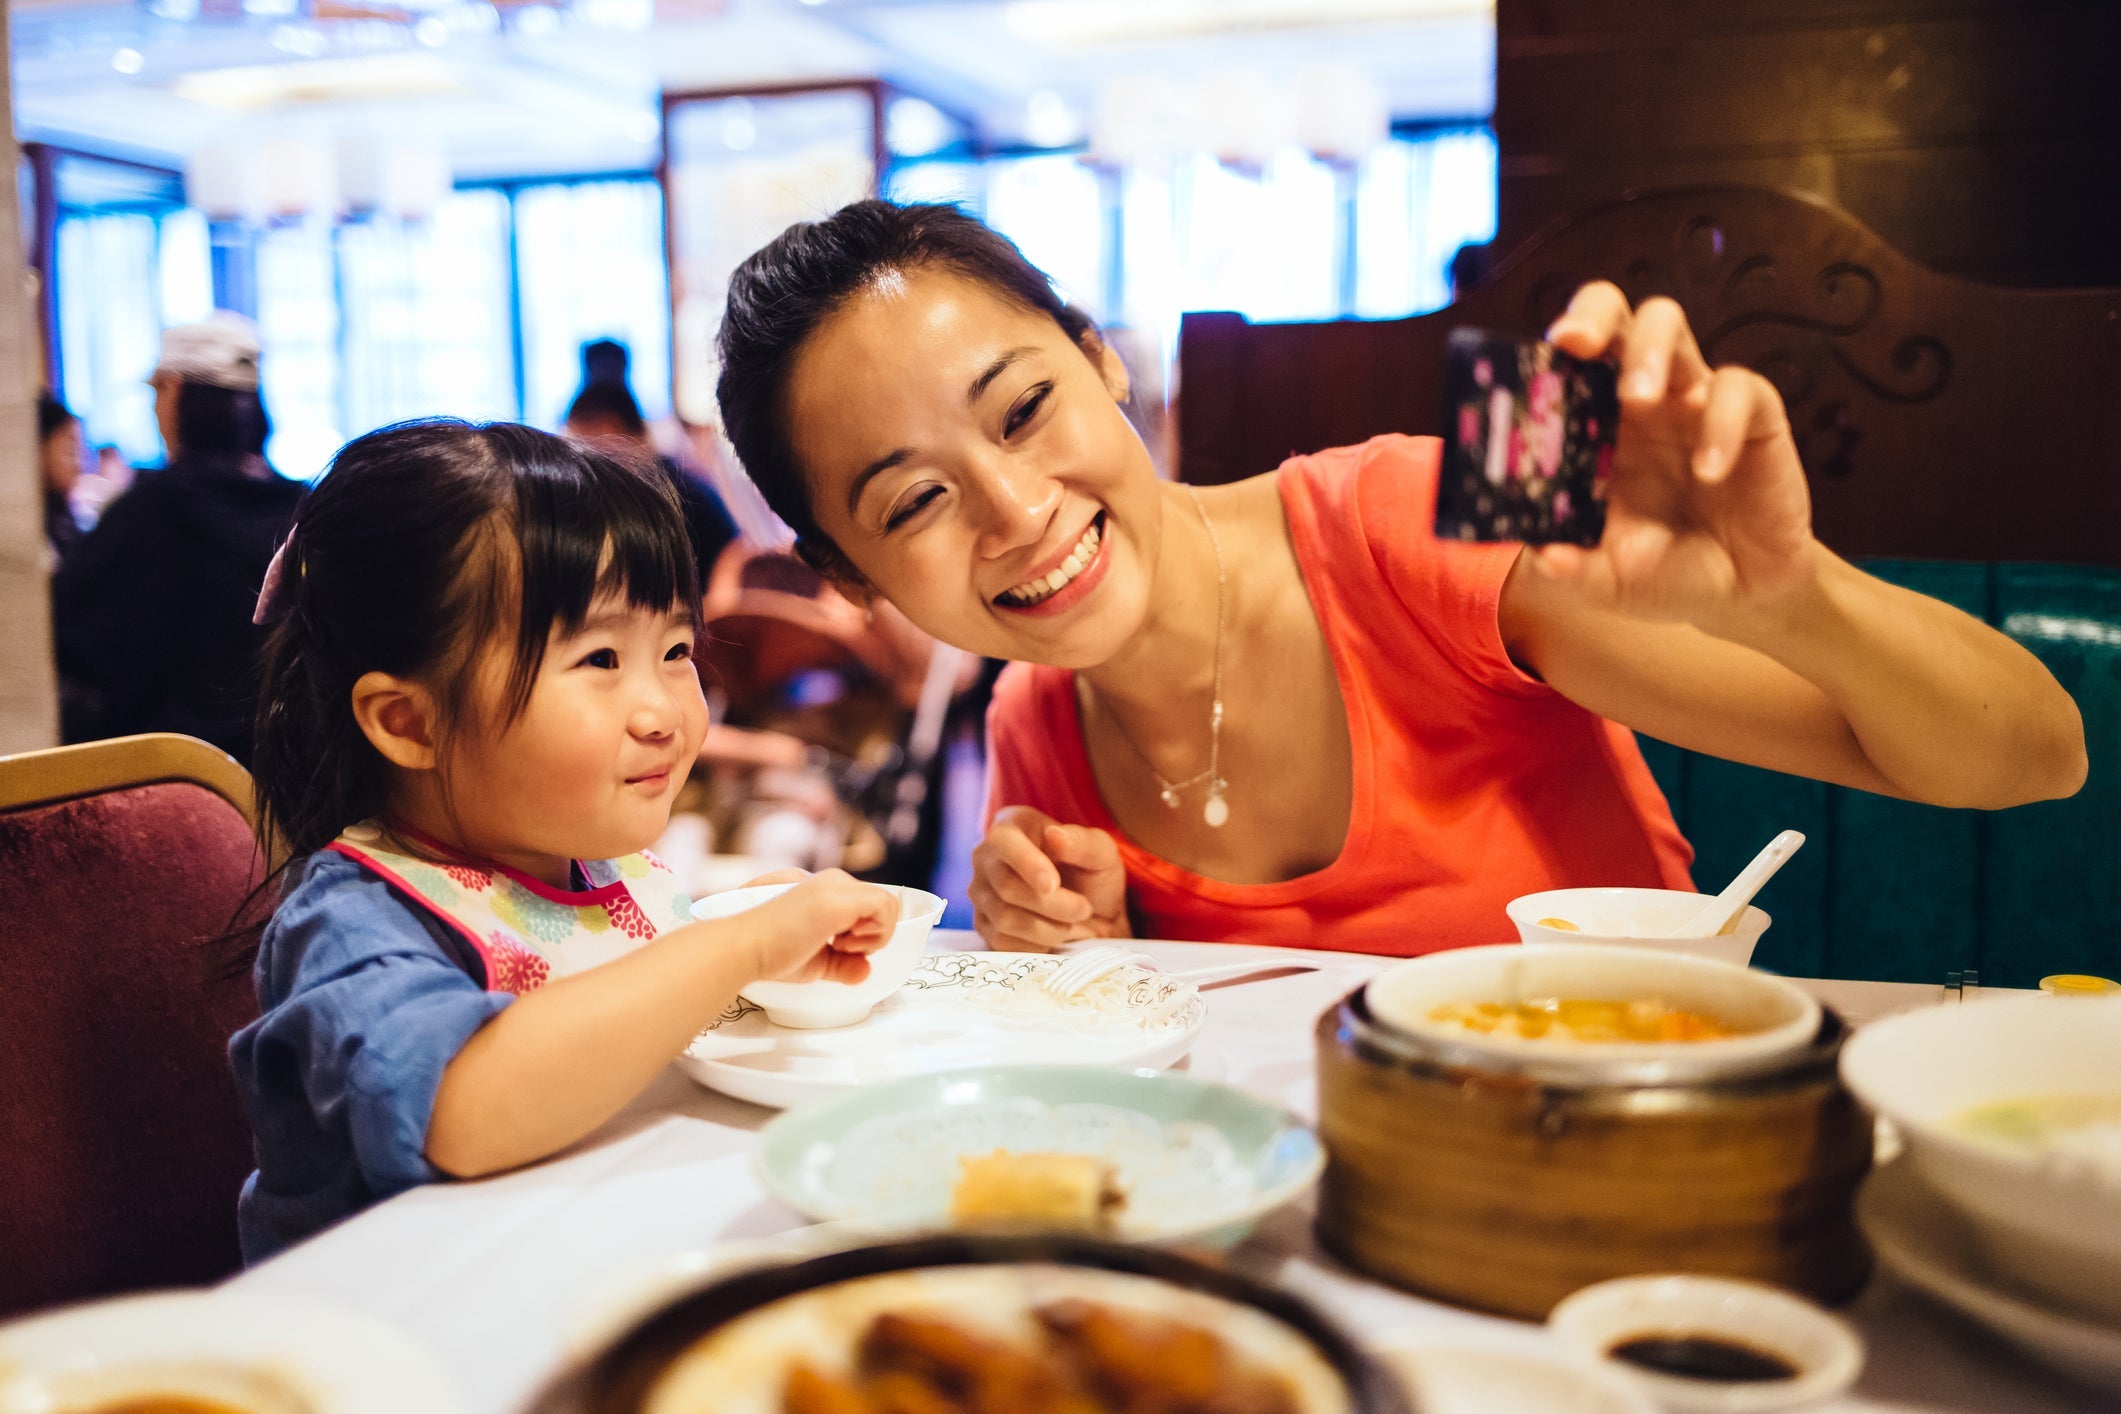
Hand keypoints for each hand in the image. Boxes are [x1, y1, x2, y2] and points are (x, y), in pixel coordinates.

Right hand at [747, 869, 898, 983]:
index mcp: (822, 890)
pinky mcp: (838, 899)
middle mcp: (831, 881)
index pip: (864, 905)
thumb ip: (843, 964)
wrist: (742, 948)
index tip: (838, 949)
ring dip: (876, 933)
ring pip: (887, 903)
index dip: (862, 933)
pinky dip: (877, 932)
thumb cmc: (768, 953)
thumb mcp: (816, 961)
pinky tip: (846, 944)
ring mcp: (835, 886)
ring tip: (841, 946)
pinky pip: (885, 907)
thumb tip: (866, 971)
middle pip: (877, 904)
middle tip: (840, 949)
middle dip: (870, 934)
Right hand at [969, 806, 1128, 951]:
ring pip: (1005, 918)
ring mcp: (981, 894)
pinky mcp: (984, 928)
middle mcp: (986, 857)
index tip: (1052, 885)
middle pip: (1006, 886)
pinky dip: (1037, 945)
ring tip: (1071, 921)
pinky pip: (1003, 943)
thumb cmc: (1093, 877)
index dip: (1025, 863)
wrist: (1095, 919)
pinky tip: (1052, 934)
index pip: (1003, 840)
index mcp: (1012, 825)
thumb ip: (1082, 842)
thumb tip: (1054, 835)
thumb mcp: (1101, 854)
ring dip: (1050, 928)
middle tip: (1083, 908)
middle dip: (1054, 904)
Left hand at [1536, 283, 1818, 627]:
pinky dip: (1721, 424)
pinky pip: (1740, 390)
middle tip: (1575, 345)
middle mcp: (1639, 399)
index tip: (1530, 363)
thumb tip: (1543, 556)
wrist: (1741, 595)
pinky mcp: (1753, 417)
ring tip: (1639, 398)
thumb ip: (1574, 568)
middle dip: (1592, 316)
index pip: (1564, 364)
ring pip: (1668, 325)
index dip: (1542, 354)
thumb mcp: (1609, 579)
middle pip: (1614, 317)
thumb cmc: (1662, 571)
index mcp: (1594, 427)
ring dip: (1648, 349)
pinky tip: (1708, 473)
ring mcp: (1693, 400)